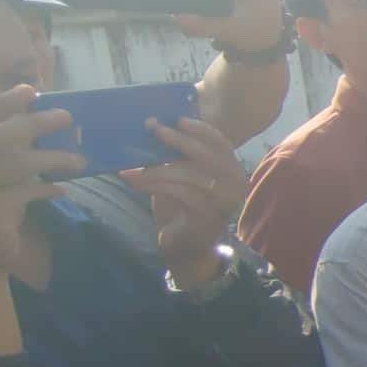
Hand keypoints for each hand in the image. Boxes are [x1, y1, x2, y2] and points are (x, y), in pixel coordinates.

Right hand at [0, 86, 83, 275]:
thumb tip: (40, 117)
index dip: (3, 104)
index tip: (31, 89)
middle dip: (34, 123)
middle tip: (67, 117)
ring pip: (14, 163)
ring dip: (52, 157)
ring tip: (79, 159)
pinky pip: (24, 192)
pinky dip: (48, 187)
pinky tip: (62, 188)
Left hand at [122, 117, 245, 288]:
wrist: (186, 247)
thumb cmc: (182, 207)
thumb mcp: (182, 177)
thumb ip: (178, 157)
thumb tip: (156, 125)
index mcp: (232, 170)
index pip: (221, 143)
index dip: (200, 129)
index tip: (176, 119)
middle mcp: (235, 184)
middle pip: (208, 155)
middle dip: (178, 140)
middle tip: (153, 129)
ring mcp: (224, 202)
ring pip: (189, 174)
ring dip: (157, 166)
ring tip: (132, 163)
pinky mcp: (207, 216)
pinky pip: (179, 193)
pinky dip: (154, 184)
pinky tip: (134, 180)